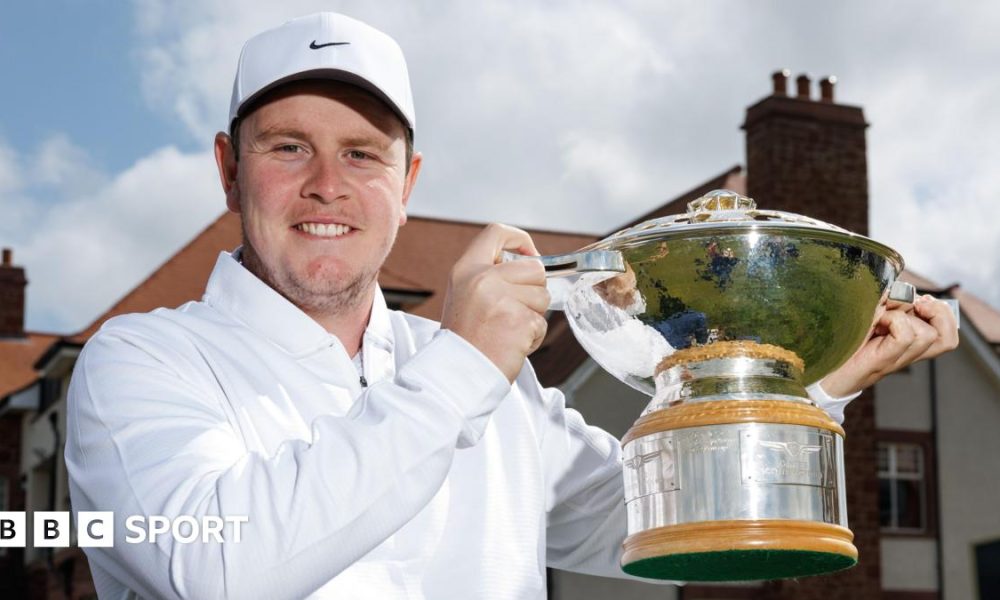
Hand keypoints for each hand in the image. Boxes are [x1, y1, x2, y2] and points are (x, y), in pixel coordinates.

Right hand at [440, 223, 550, 381]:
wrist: (457, 374)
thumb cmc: (464, 340)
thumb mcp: (464, 295)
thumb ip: (489, 276)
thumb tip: (530, 264)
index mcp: (466, 269)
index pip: (496, 232)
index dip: (520, 240)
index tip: (529, 255)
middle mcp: (483, 279)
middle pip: (534, 267)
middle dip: (534, 290)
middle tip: (514, 310)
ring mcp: (501, 299)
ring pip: (543, 296)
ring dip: (533, 316)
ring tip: (508, 330)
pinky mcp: (519, 321)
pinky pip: (541, 323)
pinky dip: (532, 337)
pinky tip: (511, 344)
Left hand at [820, 294, 958, 396]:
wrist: (814, 371)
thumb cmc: (835, 343)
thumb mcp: (863, 316)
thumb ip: (883, 303)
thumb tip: (897, 289)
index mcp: (904, 344)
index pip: (945, 335)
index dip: (942, 313)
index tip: (921, 301)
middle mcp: (904, 354)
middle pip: (946, 337)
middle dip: (937, 312)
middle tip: (914, 305)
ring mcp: (894, 359)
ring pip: (927, 334)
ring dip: (907, 316)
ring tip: (884, 316)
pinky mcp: (880, 361)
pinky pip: (906, 336)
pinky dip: (894, 321)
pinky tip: (875, 323)